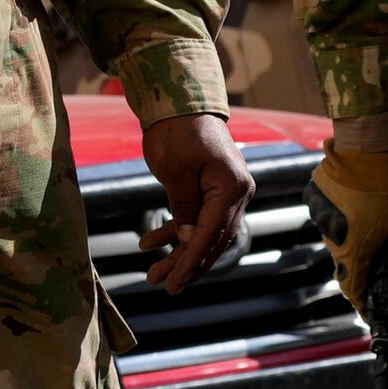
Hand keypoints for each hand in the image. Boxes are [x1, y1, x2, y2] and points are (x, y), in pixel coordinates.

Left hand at [136, 114, 252, 292]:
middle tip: (165, 286)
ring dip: (179, 252)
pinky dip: (176, 231)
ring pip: (204, 232)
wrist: (179, 101)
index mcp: (232, 188)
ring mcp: (227, 192)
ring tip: (154, 273)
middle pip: (213, 239)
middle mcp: (237, 193)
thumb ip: (184, 208)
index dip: (192, 260)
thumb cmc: (176, 131)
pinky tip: (150, 242)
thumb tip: (187, 242)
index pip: (211, 233)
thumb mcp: (175, 172)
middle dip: (187, 264)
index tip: (175, 283)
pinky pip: (197, 218)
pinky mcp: (213, 190)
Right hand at [309, 144, 387, 311]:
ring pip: (338, 239)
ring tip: (378, 233)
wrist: (370, 137)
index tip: (375, 313)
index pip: (354, 290)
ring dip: (355, 242)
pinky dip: (346, 220)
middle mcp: (331, 235)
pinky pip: (331, 216)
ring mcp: (319, 212)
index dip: (365, 305)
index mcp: (354, 248)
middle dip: (365, 270)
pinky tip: (366, 209)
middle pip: (346, 264)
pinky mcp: (316, 192)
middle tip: (386, 269)